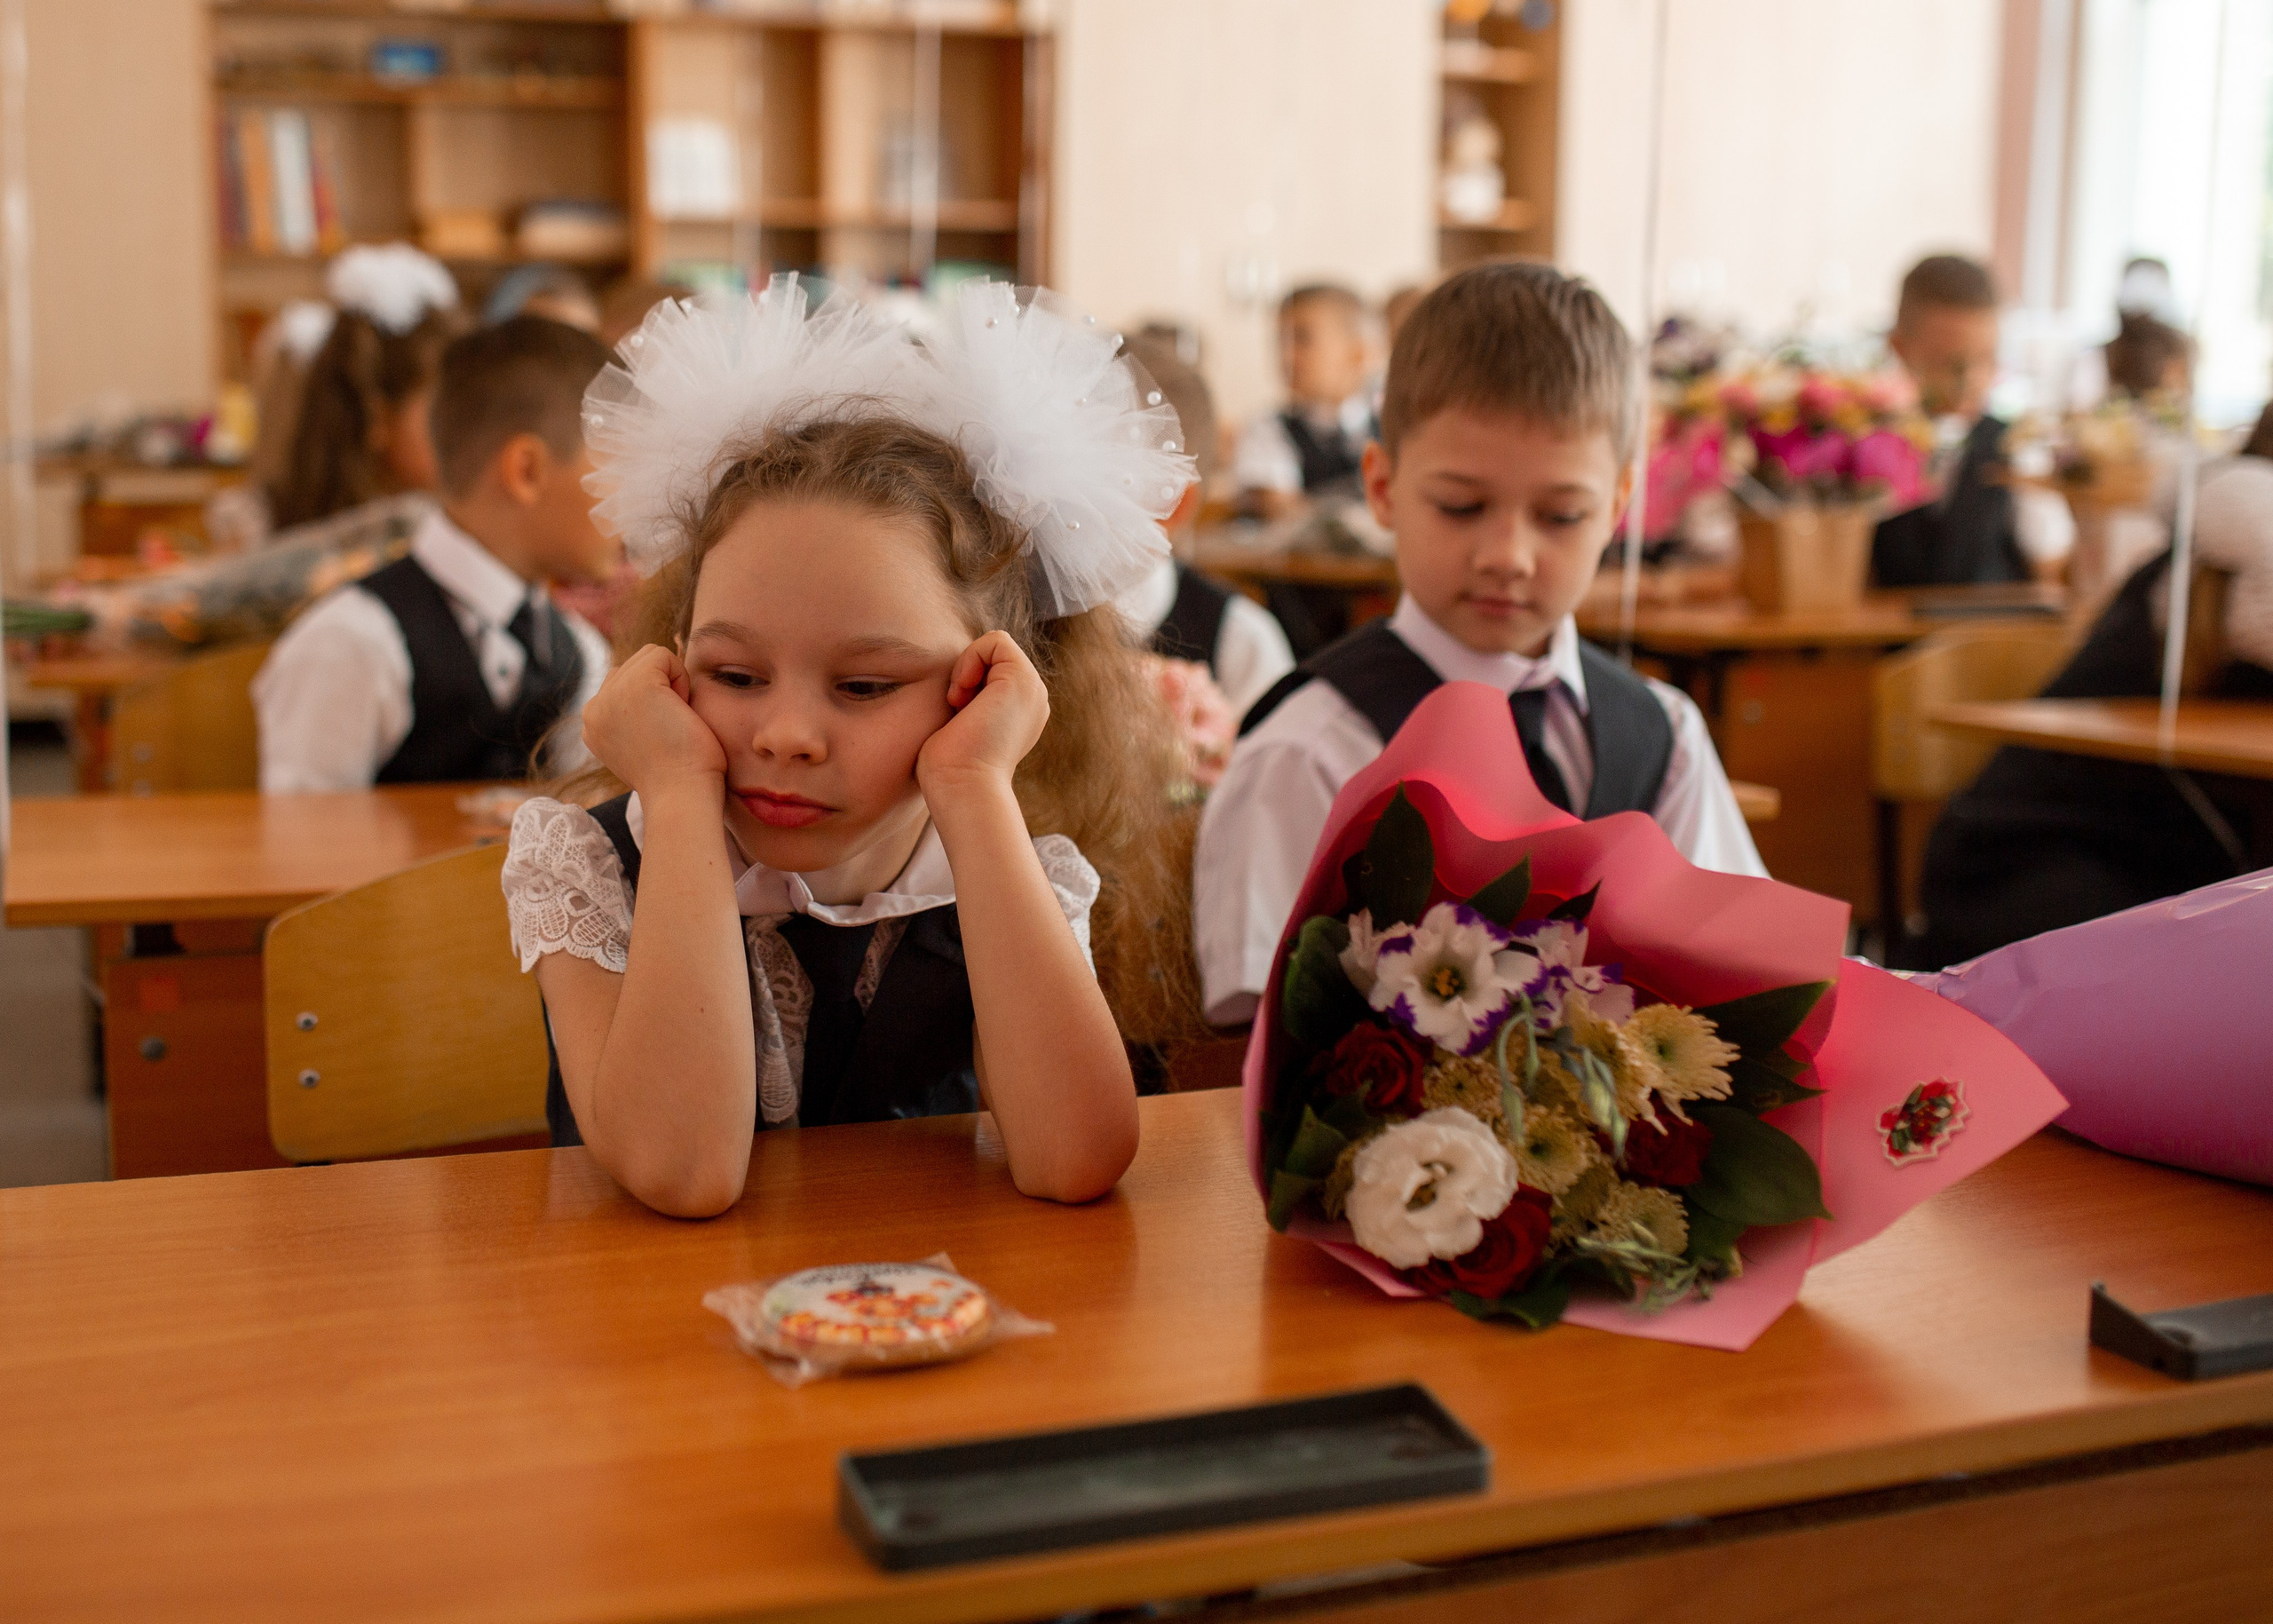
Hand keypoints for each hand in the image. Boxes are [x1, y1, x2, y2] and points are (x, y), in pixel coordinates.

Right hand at [580, 643, 728, 799]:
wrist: (682, 797)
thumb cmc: (679, 779)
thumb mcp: (644, 746)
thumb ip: (635, 719)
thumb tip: (652, 695)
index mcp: (593, 726)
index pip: (623, 685)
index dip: (654, 701)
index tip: (662, 736)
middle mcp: (593, 710)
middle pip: (634, 666)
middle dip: (662, 687)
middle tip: (671, 727)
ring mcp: (610, 695)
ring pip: (648, 657)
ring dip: (673, 682)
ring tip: (674, 719)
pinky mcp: (636, 685)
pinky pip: (663, 655)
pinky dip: (682, 678)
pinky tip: (680, 711)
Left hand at [916, 631, 1048, 802]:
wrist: (962, 789)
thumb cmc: (950, 771)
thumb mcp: (960, 728)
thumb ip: (967, 704)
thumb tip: (954, 690)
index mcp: (1020, 713)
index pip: (991, 669)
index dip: (967, 680)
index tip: (956, 713)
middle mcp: (1033, 701)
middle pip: (993, 656)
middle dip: (967, 673)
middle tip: (958, 710)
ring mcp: (1033, 691)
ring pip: (995, 647)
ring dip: (967, 668)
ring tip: (961, 706)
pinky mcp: (1023, 680)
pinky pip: (996, 640)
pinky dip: (971, 658)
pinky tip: (963, 694)